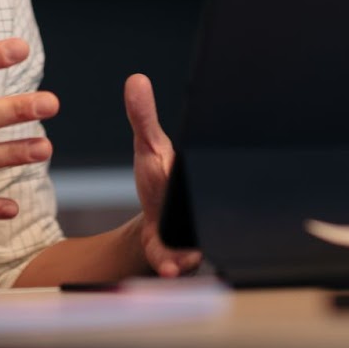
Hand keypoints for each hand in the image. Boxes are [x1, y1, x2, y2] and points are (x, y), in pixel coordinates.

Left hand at [124, 73, 202, 276]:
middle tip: (198, 222)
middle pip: (212, 215)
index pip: (213, 171)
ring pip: (201, 246)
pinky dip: (176, 266)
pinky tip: (170, 267)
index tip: (201, 176)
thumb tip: (136, 80)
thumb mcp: (150, 147)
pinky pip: (182, 264)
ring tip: (187, 256)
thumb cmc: (159, 182)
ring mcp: (196, 235)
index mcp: (200, 177)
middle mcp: (206, 209)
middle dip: (206, 223)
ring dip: (192, 253)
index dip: (212, 172)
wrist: (157, 223)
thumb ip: (143, 117)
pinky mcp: (180, 257)